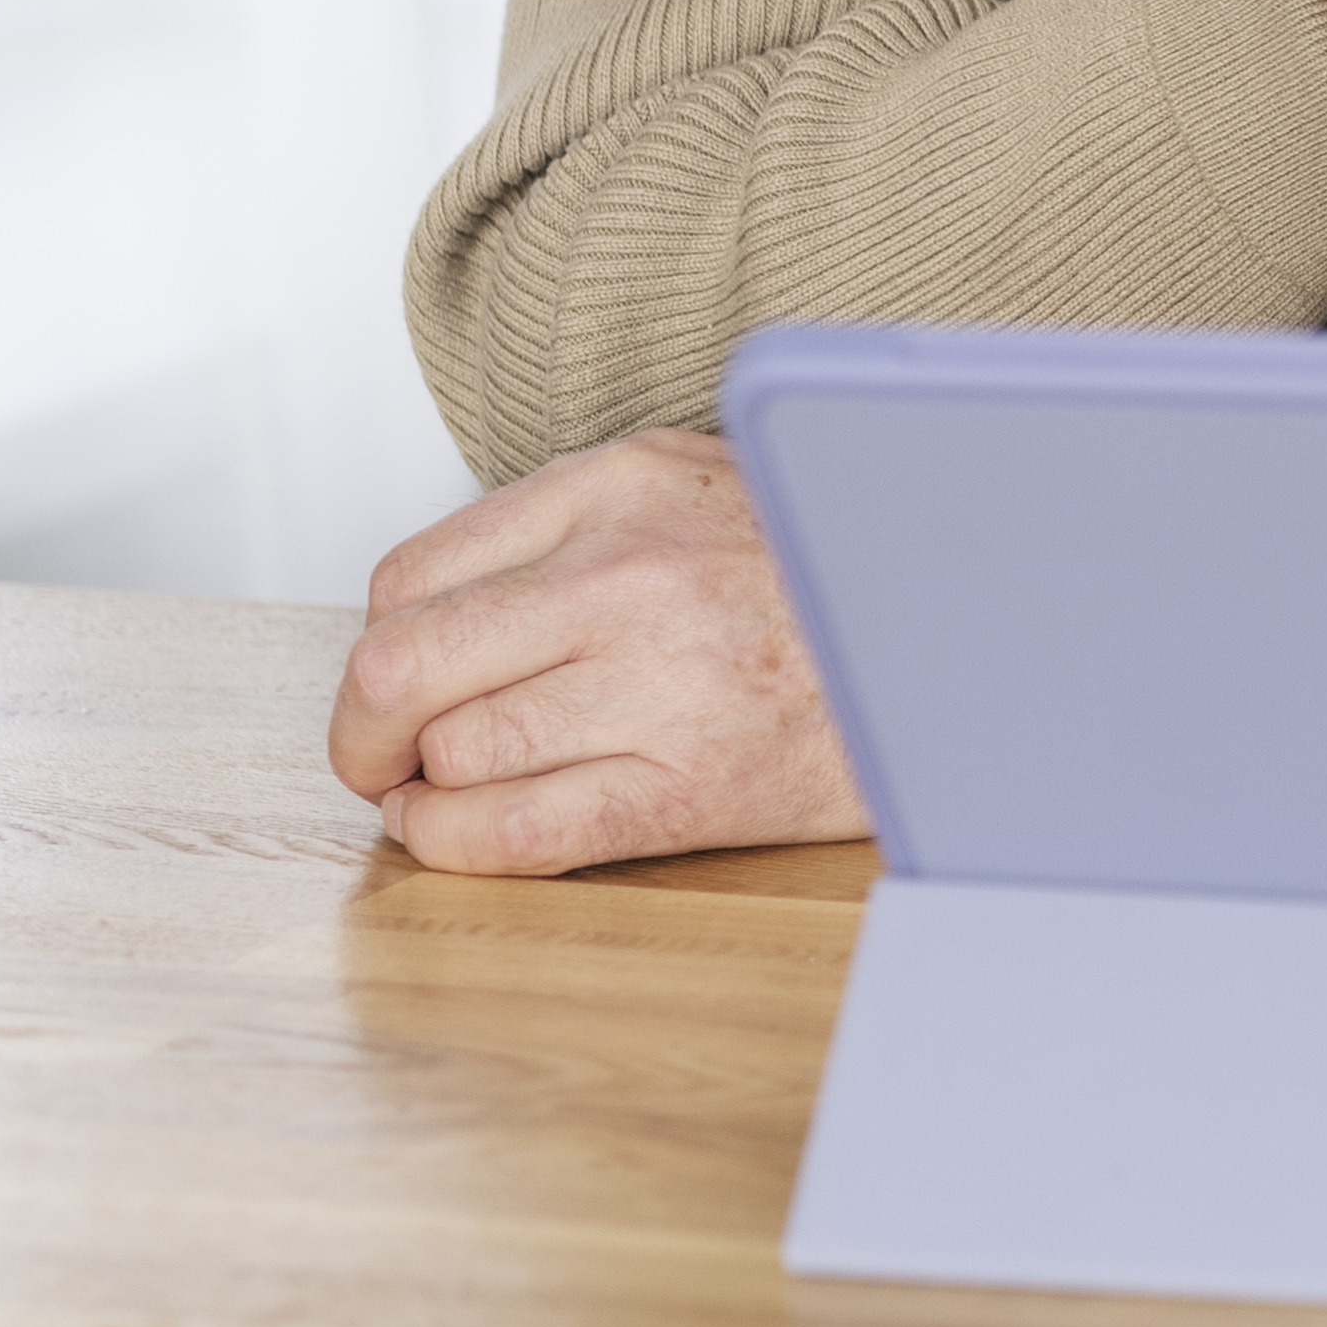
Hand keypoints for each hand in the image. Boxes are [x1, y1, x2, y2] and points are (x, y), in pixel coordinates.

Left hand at [326, 432, 867, 875]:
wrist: (965, 636)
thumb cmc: (822, 570)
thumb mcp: (697, 483)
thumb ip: (573, 523)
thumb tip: (431, 612)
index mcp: (625, 485)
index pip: (412, 577)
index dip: (380, 646)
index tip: (402, 681)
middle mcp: (632, 578)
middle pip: (400, 669)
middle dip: (361, 729)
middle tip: (375, 755)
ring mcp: (661, 686)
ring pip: (449, 755)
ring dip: (418, 789)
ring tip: (440, 789)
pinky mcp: (691, 789)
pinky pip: (512, 833)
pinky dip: (451, 843)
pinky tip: (459, 829)